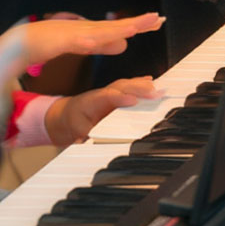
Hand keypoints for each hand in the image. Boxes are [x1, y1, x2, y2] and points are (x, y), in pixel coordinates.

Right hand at [0, 13, 163, 69]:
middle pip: (114, 25)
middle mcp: (85, 28)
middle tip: (157, 19)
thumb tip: (125, 45)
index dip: (139, 24)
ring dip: (115, 29)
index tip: (158, 21)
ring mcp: (71, 33)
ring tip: (133, 28)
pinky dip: (84, 41)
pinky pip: (73, 42)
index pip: (120, 27)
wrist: (22, 40)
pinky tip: (93, 42)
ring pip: (97, 32)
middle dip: (135, 22)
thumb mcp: (83, 43)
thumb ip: (103, 45)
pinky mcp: (58, 41)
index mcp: (92, 31)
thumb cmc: (52, 40)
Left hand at [45, 77, 159, 145]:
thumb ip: (85, 137)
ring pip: (126, 85)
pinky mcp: (114, 93)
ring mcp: (108, 92)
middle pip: (120, 87)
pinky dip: (140, 83)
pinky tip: (151, 82)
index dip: (120, 97)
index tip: (132, 100)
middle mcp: (101, 94)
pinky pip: (128, 86)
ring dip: (141, 86)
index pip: (106, 97)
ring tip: (157, 89)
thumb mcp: (76, 133)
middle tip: (153, 92)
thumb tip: (89, 143)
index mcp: (90, 103)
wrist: (67, 114)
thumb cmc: (74, 123)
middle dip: (137, 89)